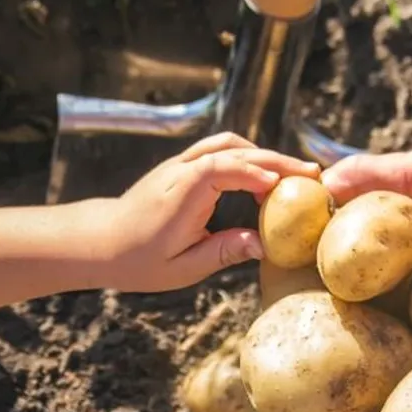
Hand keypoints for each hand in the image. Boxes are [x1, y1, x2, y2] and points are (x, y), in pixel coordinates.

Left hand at [102, 133, 320, 292]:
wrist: (98, 241)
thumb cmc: (138, 260)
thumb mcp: (183, 267)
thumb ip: (224, 252)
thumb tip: (264, 245)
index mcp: (182, 193)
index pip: (224, 168)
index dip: (256, 172)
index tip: (285, 185)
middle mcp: (182, 170)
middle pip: (235, 151)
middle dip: (276, 160)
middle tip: (313, 175)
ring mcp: (181, 164)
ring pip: (229, 145)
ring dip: (263, 155)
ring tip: (294, 175)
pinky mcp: (182, 167)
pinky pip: (219, 151)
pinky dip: (247, 157)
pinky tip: (264, 177)